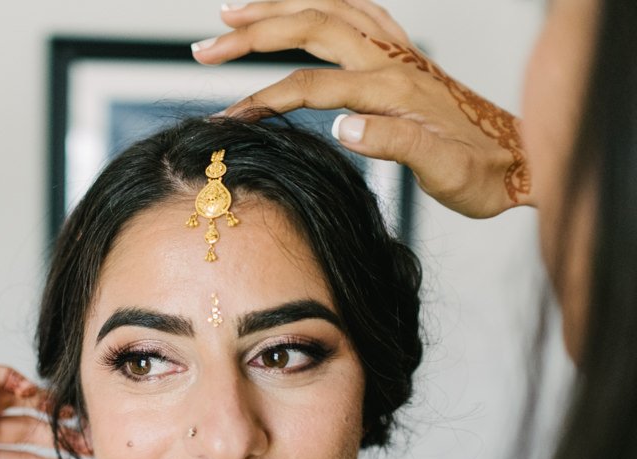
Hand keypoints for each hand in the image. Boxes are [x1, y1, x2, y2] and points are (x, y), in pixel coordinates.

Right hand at [194, 0, 531, 216]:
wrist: (521, 161)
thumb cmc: (482, 175)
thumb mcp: (445, 173)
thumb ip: (394, 144)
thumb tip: (342, 126)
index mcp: (394, 91)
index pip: (312, 86)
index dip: (264, 98)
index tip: (228, 118)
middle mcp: (394, 61)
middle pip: (311, 27)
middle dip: (253, 33)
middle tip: (204, 48)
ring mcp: (400, 53)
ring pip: (330, 8)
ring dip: (277, 7)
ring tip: (232, 12)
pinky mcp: (406, 55)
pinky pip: (357, 10)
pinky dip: (320, 2)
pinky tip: (298, 6)